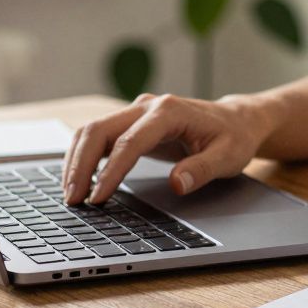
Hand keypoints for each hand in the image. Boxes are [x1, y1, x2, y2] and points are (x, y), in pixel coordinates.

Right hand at [61, 93, 271, 204]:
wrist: (236, 120)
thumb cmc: (233, 137)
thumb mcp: (228, 156)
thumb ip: (202, 169)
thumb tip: (178, 183)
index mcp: (169, 112)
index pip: (129, 142)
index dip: (111, 172)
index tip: (98, 198)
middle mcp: (148, 107)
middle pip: (99, 130)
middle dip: (80, 165)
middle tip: (73, 200)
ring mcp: (136, 112)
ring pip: (92, 131)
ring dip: (77, 161)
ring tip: (71, 195)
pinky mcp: (132, 123)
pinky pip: (99, 136)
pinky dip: (84, 157)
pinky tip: (79, 180)